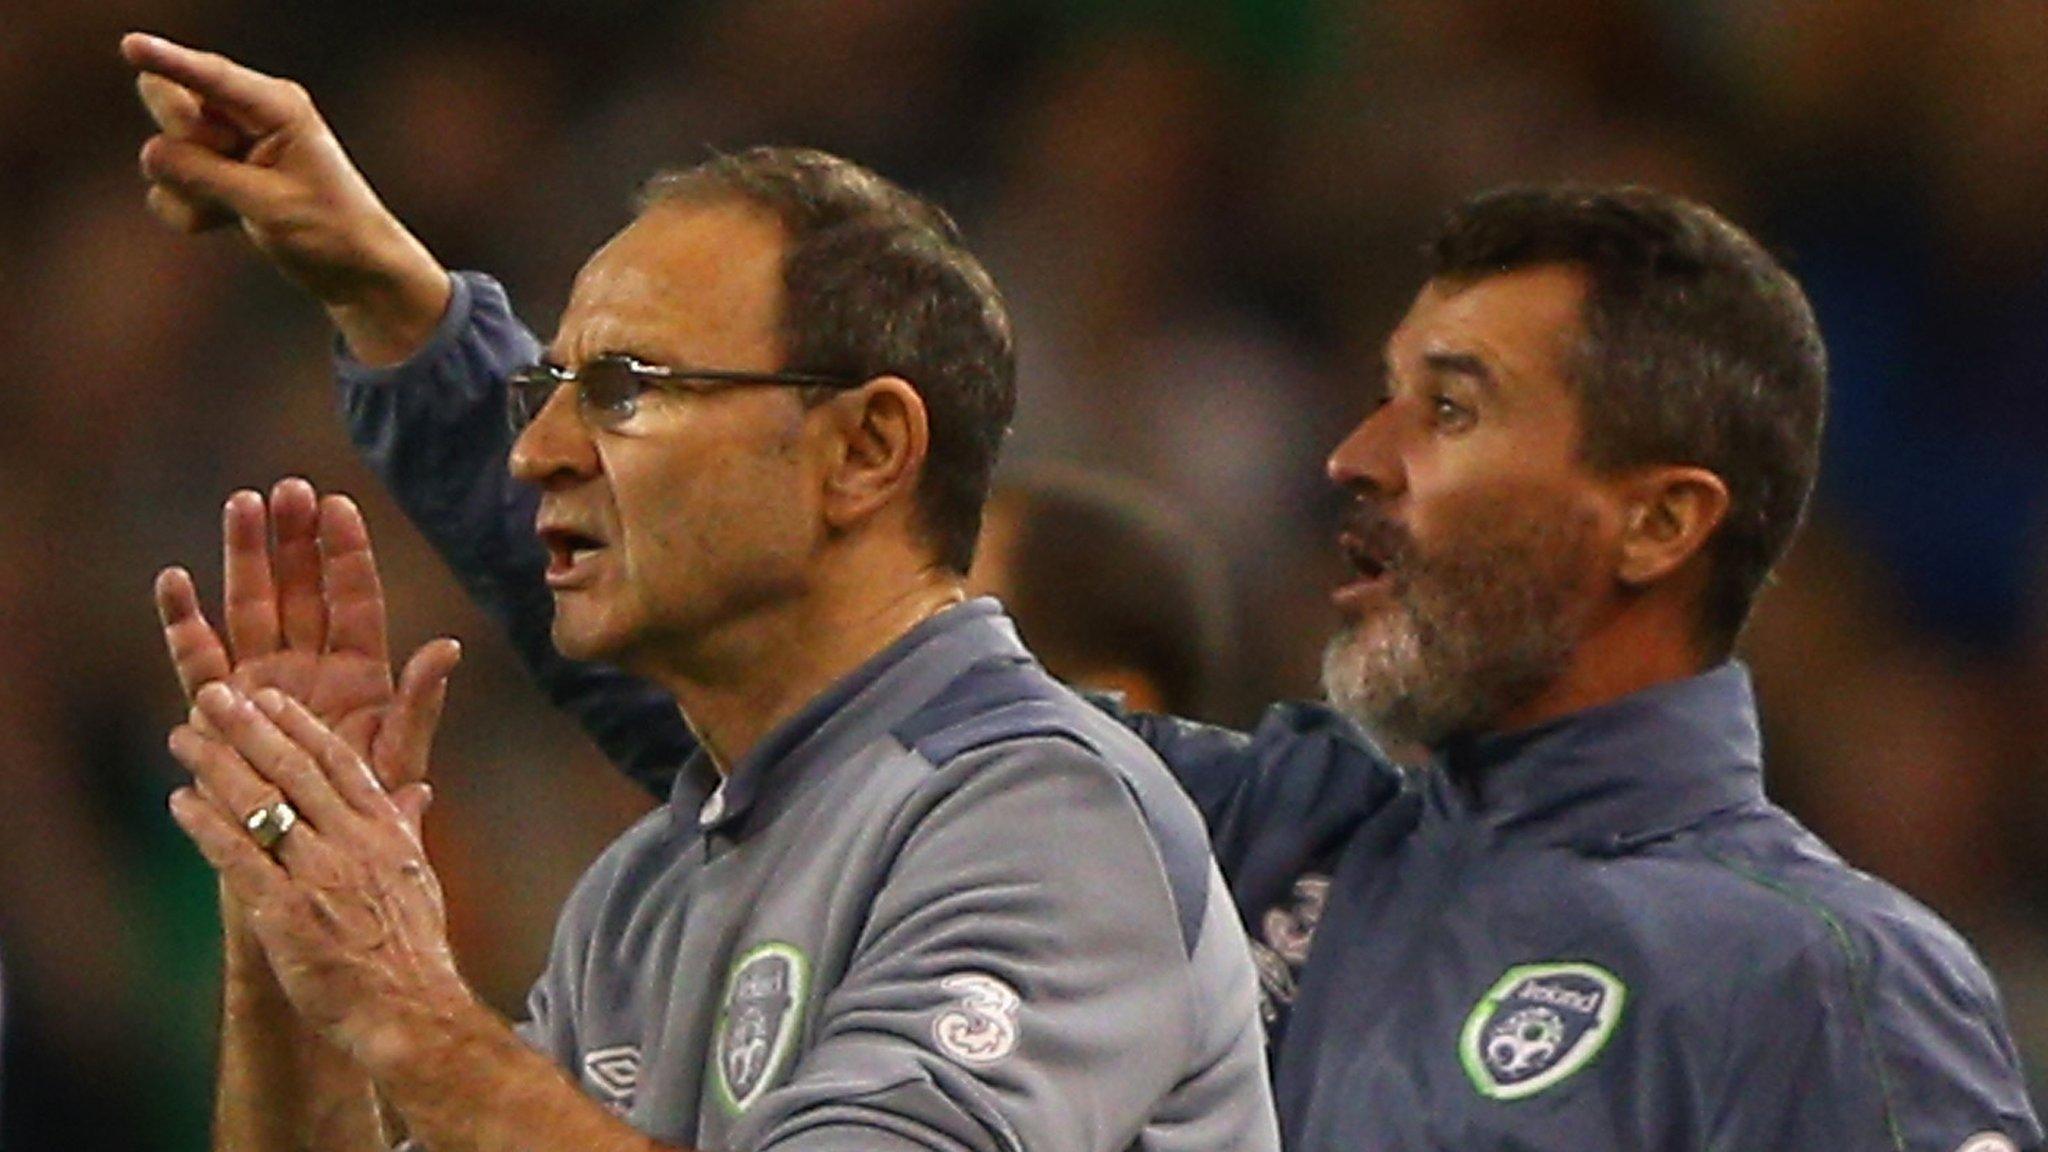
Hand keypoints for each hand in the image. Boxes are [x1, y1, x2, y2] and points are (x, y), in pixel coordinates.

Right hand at [121, 31, 451, 363]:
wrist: (353, 272)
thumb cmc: (330, 232)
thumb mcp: (269, 205)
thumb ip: (206, 175)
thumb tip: (151, 152)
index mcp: (276, 107)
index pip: (209, 77)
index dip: (168, 60)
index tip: (132, 46)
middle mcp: (246, 114)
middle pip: (168, 99)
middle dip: (183, 140)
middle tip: (232, 168)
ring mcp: (226, 144)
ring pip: (164, 148)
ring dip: (189, 187)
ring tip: (244, 207)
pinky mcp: (212, 175)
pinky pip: (167, 186)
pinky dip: (189, 211)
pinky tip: (229, 222)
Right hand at [156, 478, 459, 816]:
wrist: (311, 864)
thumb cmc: (365, 817)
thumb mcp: (398, 762)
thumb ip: (418, 706)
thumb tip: (447, 648)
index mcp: (359, 674)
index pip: (355, 600)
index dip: (346, 554)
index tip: (339, 504)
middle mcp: (308, 668)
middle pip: (300, 591)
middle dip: (294, 540)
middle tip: (287, 489)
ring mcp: (262, 684)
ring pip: (250, 608)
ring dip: (244, 559)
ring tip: (242, 506)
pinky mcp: (221, 712)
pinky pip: (199, 661)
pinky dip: (183, 623)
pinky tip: (175, 582)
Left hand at [169, 684, 471, 1065]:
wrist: (409, 1009)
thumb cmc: (414, 950)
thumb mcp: (420, 877)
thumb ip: (407, 829)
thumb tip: (417, 794)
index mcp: (385, 830)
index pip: (338, 762)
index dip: (299, 725)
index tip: (269, 698)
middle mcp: (351, 842)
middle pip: (292, 769)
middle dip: (248, 728)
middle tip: (213, 696)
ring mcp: (317, 875)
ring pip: (260, 804)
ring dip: (215, 766)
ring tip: (183, 739)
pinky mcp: (284, 912)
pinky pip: (238, 857)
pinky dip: (207, 825)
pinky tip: (181, 802)